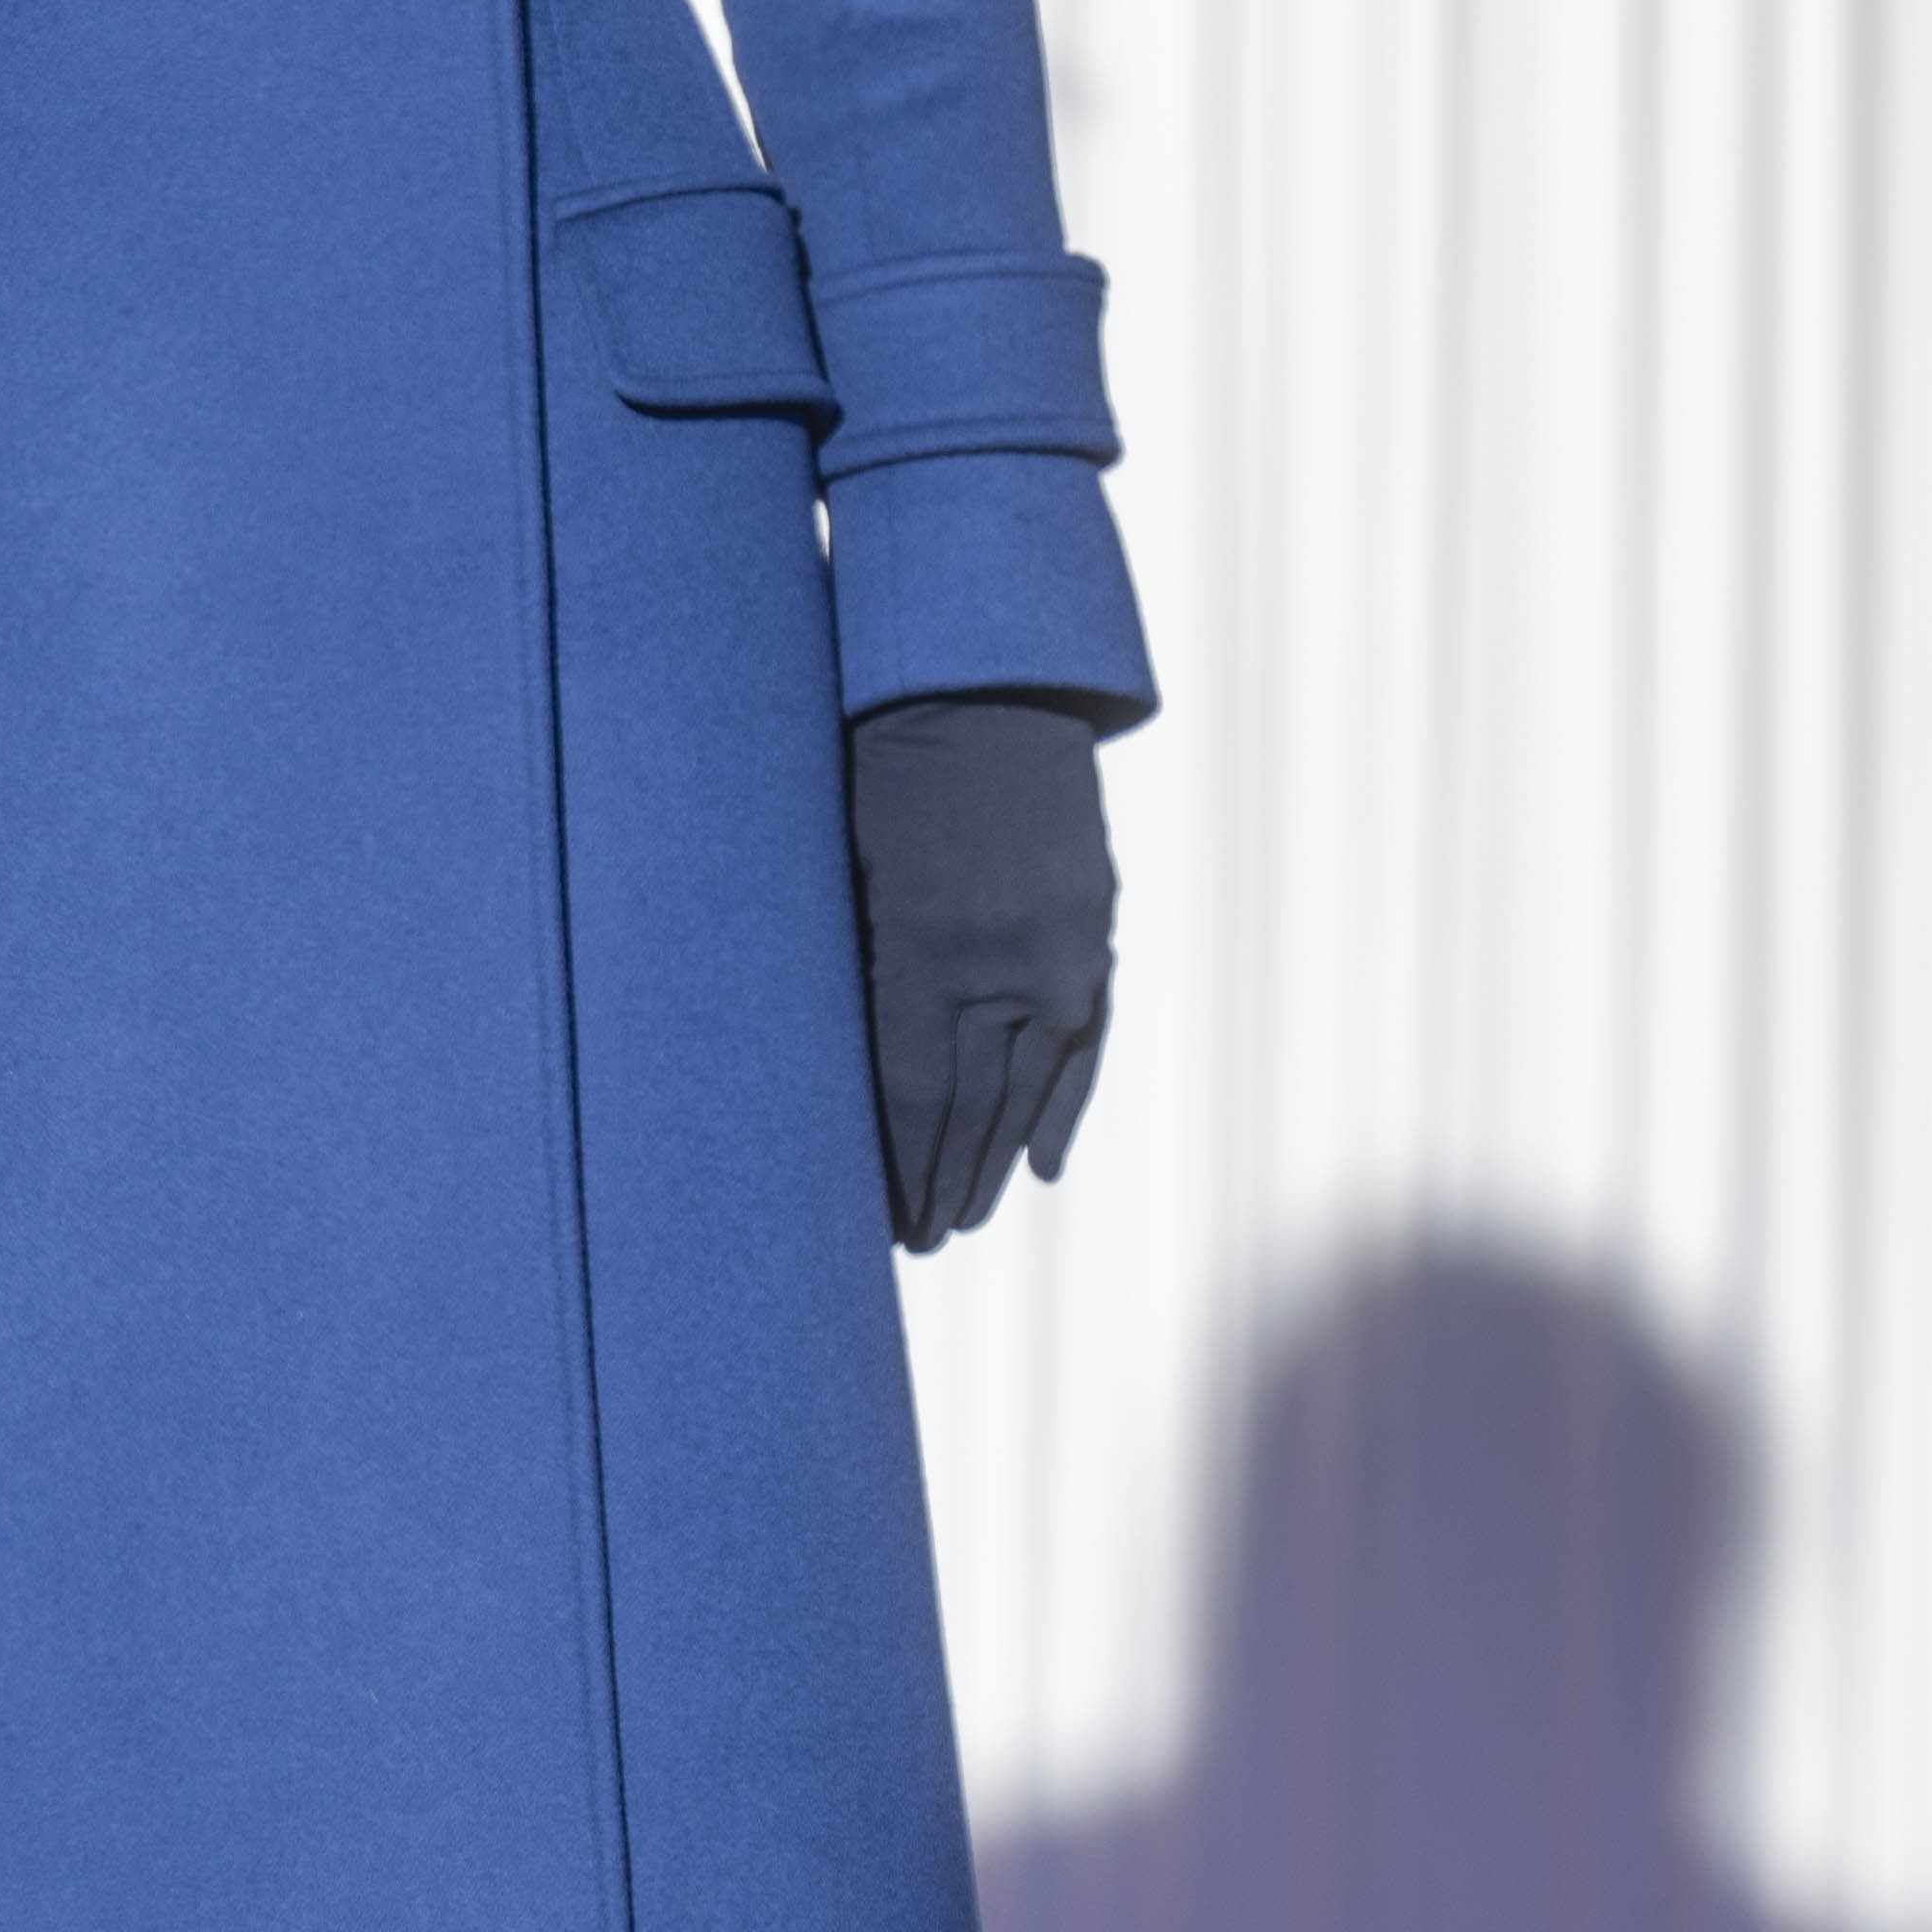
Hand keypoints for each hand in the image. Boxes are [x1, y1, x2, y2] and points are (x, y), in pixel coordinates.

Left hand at [844, 694, 1115, 1247]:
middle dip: (940, 1181)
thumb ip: (852, 972)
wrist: (981, 688)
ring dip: (996, 1160)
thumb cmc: (875, 770)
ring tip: (965, 1220)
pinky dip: (1063, 1105)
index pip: (910, 1093)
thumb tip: (841, 1084)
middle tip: (917, 1244)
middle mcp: (1000, 960)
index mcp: (922, 946)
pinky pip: (1083, 1038)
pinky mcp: (1091, 927)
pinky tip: (1040, 1168)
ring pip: (1029, 1084)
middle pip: (970, 1105)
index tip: (878, 1220)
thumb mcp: (840, 869)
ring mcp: (1057, 946)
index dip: (896, 1166)